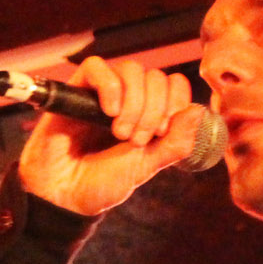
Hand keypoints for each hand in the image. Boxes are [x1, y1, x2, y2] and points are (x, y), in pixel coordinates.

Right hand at [17, 56, 203, 216]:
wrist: (63, 196)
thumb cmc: (101, 183)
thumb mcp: (146, 166)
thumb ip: (175, 143)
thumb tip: (199, 111)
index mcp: (148, 114)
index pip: (174, 85)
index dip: (175, 104)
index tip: (161, 133)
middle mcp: (127, 99)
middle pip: (156, 77)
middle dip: (152, 110)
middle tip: (136, 140)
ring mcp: (101, 93)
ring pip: (131, 70)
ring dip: (134, 102)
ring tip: (120, 132)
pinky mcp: (75, 90)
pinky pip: (96, 67)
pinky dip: (110, 86)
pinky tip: (109, 111)